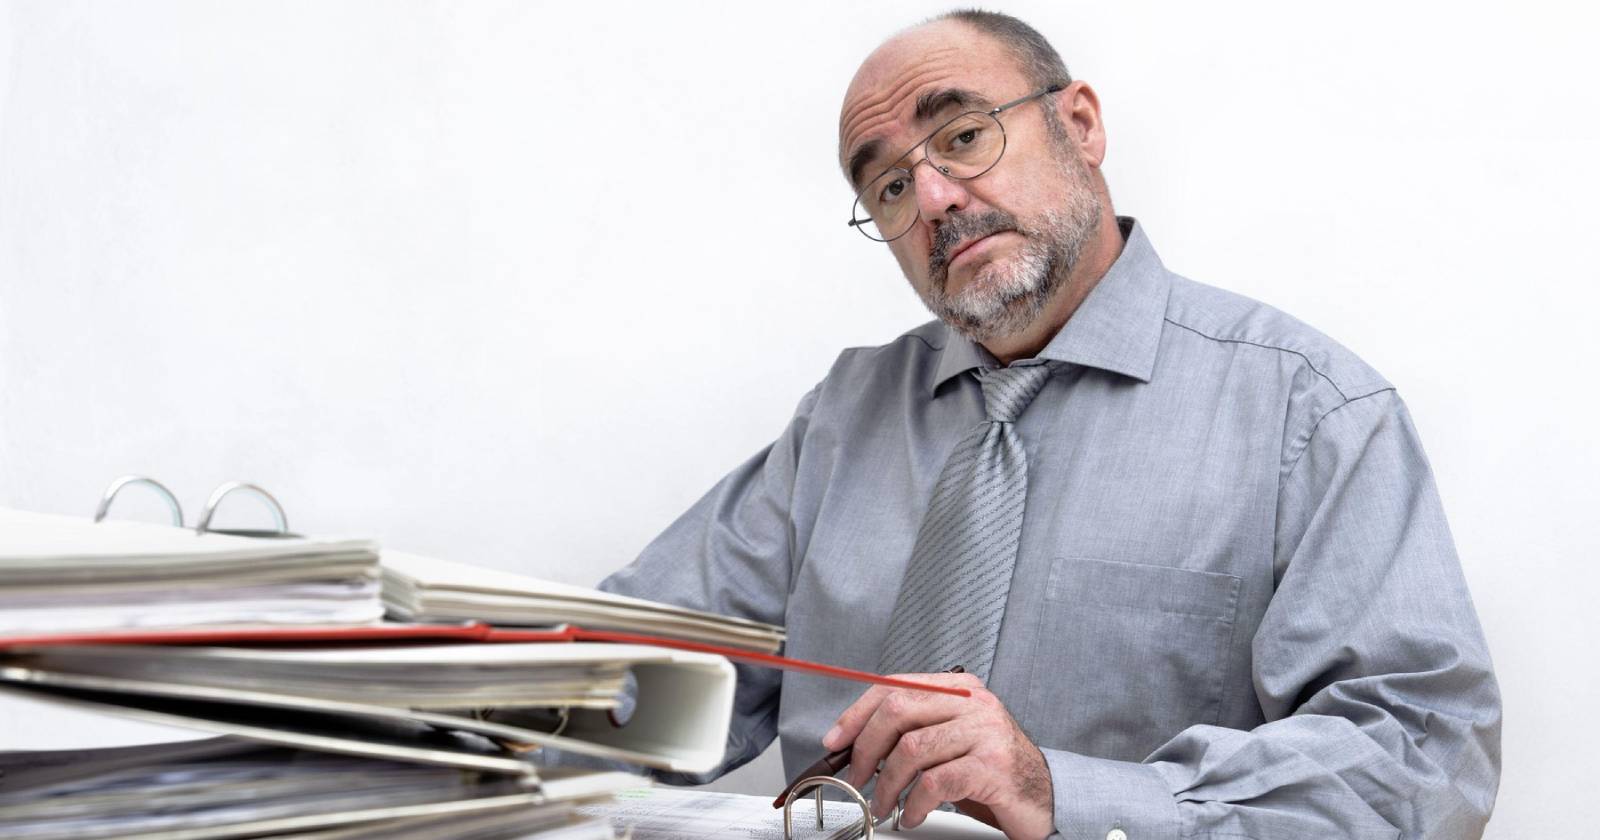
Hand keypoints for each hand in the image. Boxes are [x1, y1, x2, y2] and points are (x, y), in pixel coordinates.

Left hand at [822, 672, 1054, 839]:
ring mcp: (986, 731)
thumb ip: (912, 731)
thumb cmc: (991, 770)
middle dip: (866, 749)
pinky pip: (935, 782)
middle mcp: (974, 702)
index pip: (894, 686)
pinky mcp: (993, 766)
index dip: (857, 714)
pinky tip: (912, 814)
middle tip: (855, 778)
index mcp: (959, 687)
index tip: (837, 741)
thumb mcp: (950, 740)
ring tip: (884, 804)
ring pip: (912, 749)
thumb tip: (855, 743)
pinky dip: (914, 803)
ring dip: (887, 784)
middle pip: (898, 710)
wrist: (1044, 796)